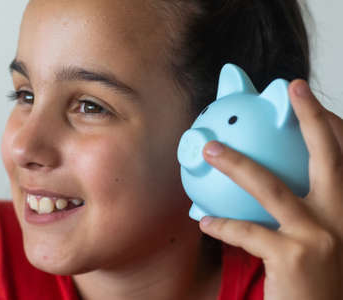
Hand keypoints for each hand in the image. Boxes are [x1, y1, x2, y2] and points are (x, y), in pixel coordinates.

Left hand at [199, 80, 342, 299]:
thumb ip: (298, 210)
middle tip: (292, 87)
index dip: (329, 125)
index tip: (309, 100)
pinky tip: (205, 222)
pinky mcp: (294, 258)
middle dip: (310, 118)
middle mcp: (341, 217)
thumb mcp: (317, 239)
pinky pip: (247, 232)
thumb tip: (259, 184)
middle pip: (326, 157)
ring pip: (271, 188)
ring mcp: (320, 236)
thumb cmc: (315, 279)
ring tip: (210, 149)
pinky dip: (222, 225)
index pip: (341, 157)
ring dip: (236, 165)